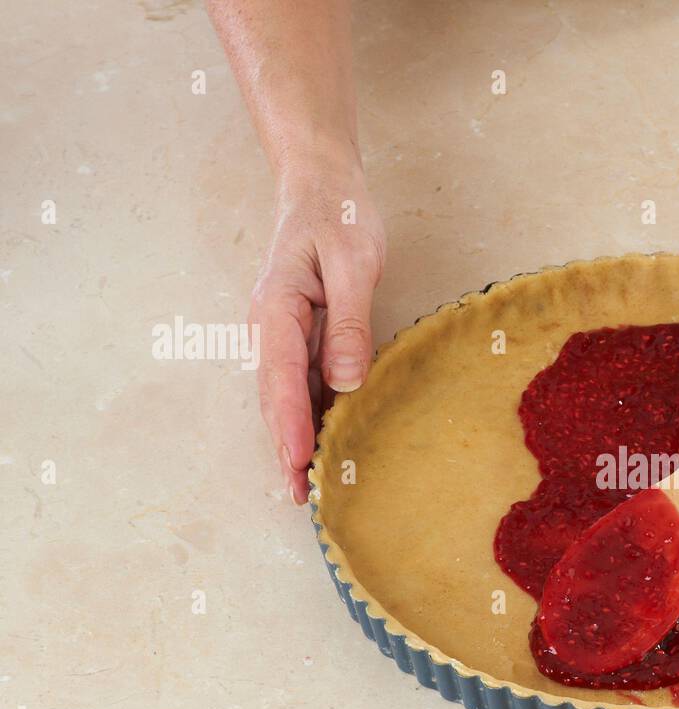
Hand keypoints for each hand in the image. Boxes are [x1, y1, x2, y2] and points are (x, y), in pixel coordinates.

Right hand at [250, 156, 384, 504]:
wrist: (321, 186)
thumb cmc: (338, 216)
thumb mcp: (352, 262)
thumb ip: (349, 322)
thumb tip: (346, 380)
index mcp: (277, 306)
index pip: (283, 374)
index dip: (291, 421)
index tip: (299, 459)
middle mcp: (271, 326)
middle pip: (276, 397)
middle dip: (285, 447)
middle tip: (300, 497)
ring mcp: (284, 334)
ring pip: (286, 396)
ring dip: (294, 440)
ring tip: (306, 488)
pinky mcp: (302, 337)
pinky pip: (302, 383)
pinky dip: (309, 417)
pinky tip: (323, 447)